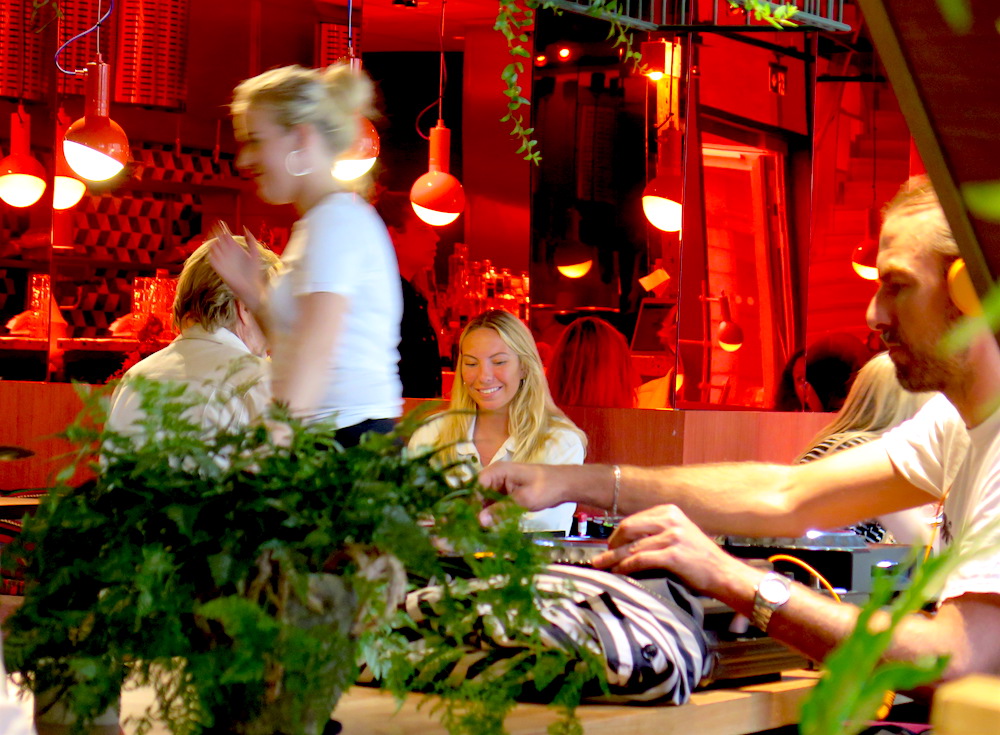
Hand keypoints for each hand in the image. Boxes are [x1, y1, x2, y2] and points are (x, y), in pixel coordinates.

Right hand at [209, 221, 264, 310]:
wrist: (252, 287)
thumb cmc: (254, 272)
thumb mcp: (255, 254)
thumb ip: (251, 241)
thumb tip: (245, 228)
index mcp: (235, 249)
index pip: (226, 236)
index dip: (222, 228)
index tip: (220, 222)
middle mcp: (228, 253)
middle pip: (218, 240)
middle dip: (215, 233)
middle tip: (215, 227)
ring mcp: (223, 261)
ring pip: (214, 248)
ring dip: (213, 242)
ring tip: (215, 237)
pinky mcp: (219, 269)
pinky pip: (212, 260)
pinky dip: (212, 254)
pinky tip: (214, 249)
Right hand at [478, 463, 567, 524]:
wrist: (565, 485)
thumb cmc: (545, 488)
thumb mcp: (522, 500)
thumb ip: (500, 510)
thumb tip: (479, 521)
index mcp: (498, 471)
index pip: (476, 486)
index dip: (472, 503)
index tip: (471, 521)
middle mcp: (496, 476)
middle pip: (478, 493)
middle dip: (476, 510)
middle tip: (475, 529)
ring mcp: (501, 484)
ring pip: (485, 499)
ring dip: (484, 513)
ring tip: (480, 530)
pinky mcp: (507, 493)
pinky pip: (494, 503)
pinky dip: (493, 513)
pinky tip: (491, 526)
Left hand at [591, 504, 740, 596]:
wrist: (723, 573)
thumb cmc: (699, 558)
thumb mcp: (678, 534)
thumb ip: (656, 532)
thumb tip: (625, 542)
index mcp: (669, 511)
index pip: (633, 519)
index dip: (617, 534)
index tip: (609, 546)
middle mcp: (671, 519)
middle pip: (628, 528)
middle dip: (612, 544)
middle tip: (602, 557)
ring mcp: (673, 536)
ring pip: (632, 546)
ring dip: (613, 558)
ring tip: (602, 566)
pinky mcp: (673, 555)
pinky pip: (640, 560)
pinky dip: (626, 567)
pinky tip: (618, 573)